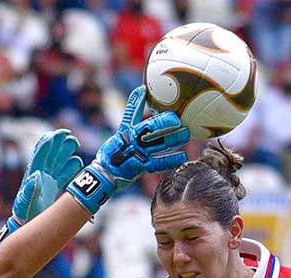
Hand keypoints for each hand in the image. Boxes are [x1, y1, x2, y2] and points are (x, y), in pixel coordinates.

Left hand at [0, 129, 82, 247]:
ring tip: (74, 143)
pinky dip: (70, 168)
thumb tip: (36, 175)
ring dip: (65, 152)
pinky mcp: (53, 188)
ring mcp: (47, 180)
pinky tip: (77, 162)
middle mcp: (40, 175)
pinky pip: (62, 174)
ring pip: (58, 162)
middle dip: (59, 144)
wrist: (27, 224)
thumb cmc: (24, 213)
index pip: (40, 155)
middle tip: (70, 136)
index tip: (57, 134)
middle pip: (51, 155)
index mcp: (33, 174)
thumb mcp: (25, 202)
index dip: (48, 143)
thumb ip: (30, 189)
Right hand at [66, 85, 189, 214]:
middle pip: (149, 129)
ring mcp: (136, 154)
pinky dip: (170, 160)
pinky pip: (158, 164)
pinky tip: (182, 156)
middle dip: (164, 123)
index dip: (136, 101)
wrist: (105, 175)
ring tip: (186, 134)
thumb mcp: (120, 132)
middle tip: (177, 119)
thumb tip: (141, 89)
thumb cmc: (114, 152)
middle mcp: (132, 141)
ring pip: (157, 144)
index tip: (143, 90)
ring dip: (173, 139)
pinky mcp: (140, 167)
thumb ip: (132, 112)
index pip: (131, 113)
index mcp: (126, 131)